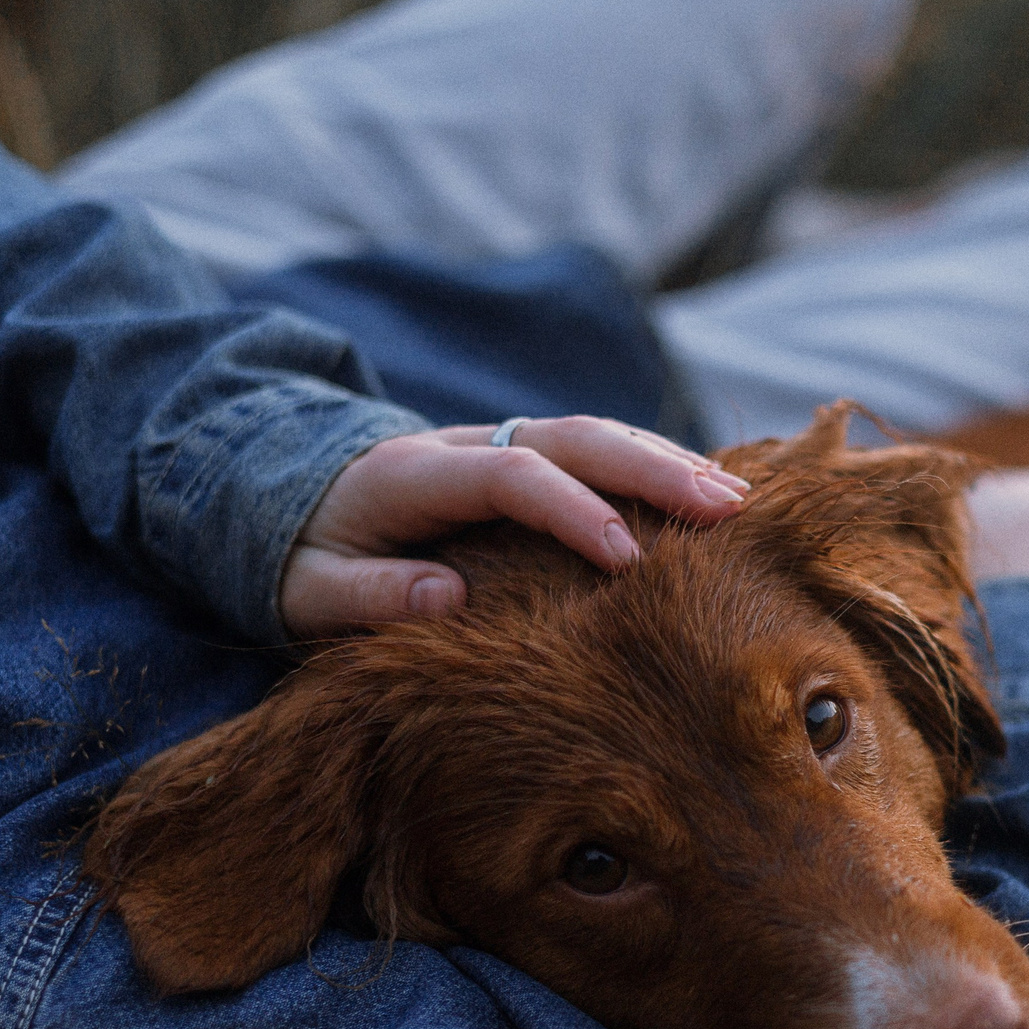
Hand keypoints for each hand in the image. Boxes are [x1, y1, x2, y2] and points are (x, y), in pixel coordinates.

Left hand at [279, 416, 750, 637]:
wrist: (289, 496)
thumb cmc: (304, 556)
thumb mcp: (307, 589)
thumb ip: (368, 592)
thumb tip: (447, 594)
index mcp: (414, 474)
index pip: (510, 476)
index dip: (571, 511)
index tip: (625, 560)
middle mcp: (466, 442)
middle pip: (573, 435)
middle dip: (652, 467)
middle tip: (724, 508)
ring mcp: (499, 441)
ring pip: (595, 434)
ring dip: (668, 461)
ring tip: (738, 500)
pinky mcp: (522, 454)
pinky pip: (596, 450)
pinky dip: (653, 464)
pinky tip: (707, 493)